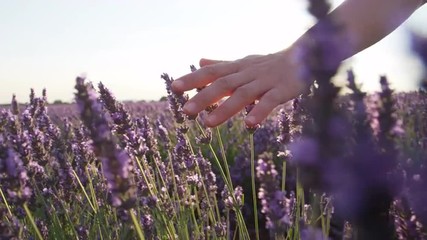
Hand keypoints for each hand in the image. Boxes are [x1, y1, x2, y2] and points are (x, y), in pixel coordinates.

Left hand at [171, 48, 307, 127]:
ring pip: (242, 95)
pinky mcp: (282, 90)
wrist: (303, 56)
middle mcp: (247, 74)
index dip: (193, 79)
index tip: (174, 87)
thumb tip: (200, 61)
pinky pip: (269, 101)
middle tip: (186, 111)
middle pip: (223, 84)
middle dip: (203, 97)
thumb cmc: (269, 64)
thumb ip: (222, 64)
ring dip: (225, 109)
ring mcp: (265, 82)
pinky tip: (249, 124)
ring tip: (208, 124)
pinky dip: (259, 112)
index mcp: (237, 68)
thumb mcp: (243, 62)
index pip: (211, 72)